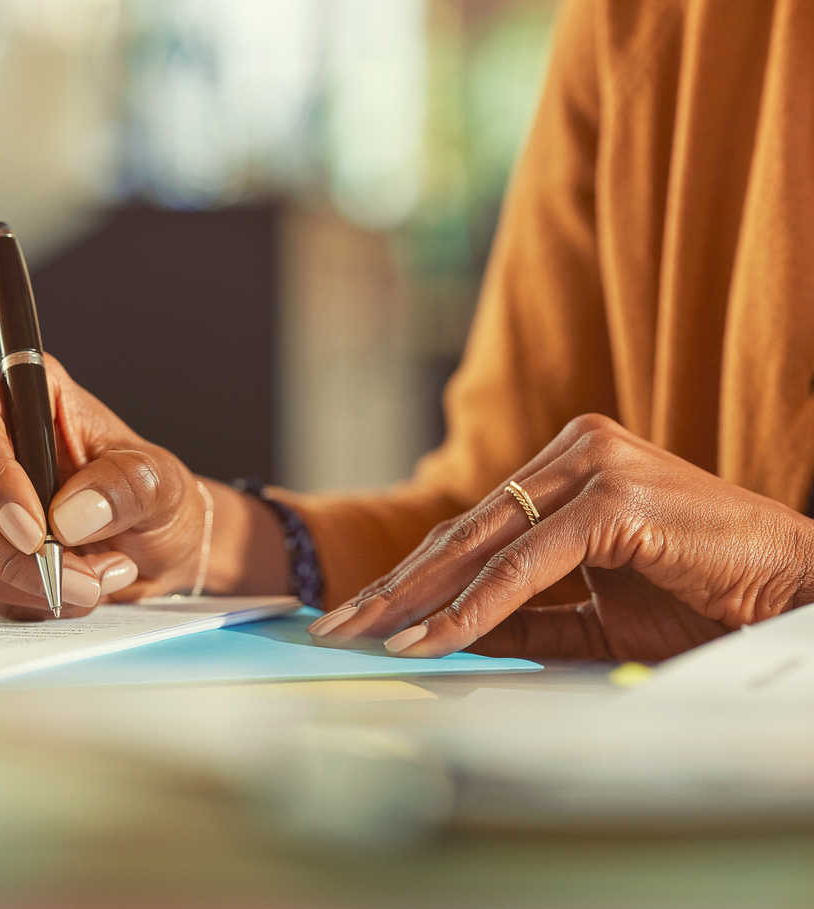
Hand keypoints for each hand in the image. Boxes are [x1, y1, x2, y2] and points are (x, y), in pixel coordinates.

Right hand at [0, 352, 207, 618]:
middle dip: (16, 553)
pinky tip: (73, 589)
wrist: (149, 540)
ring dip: (30, 582)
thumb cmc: (148, 492)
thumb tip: (70, 516)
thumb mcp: (159, 481)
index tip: (34, 531)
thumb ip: (124, 486)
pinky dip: (27, 598)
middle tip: (82, 579)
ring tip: (97, 580)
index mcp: (21, 391)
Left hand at [308, 414, 813, 660]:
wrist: (792, 594)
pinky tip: (428, 640)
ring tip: (362, 638)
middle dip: (393, 588)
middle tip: (332, 627)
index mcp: (566, 466)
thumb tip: (443, 634)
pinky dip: (474, 607)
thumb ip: (521, 613)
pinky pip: (525, 564)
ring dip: (416, 599)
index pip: (471, 531)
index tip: (360, 617)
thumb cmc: (699, 599)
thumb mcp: (589, 609)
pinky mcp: (611, 497)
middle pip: (461, 533)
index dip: (411, 578)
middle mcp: (572, 452)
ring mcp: (592, 466)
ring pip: (481, 545)